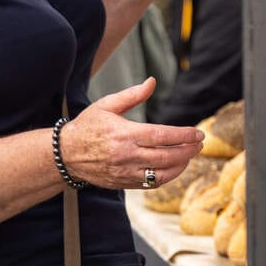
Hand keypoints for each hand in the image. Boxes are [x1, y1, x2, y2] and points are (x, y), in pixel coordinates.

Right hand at [59, 79, 204, 189]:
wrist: (65, 154)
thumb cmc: (87, 126)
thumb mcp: (106, 105)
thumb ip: (132, 95)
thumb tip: (152, 81)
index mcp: (124, 134)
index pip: (162, 136)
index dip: (183, 136)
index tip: (198, 133)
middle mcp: (126, 156)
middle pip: (166, 157)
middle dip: (188, 151)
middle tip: (199, 144)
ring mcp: (125, 172)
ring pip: (161, 174)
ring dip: (181, 165)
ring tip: (190, 155)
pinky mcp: (123, 183)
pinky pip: (151, 184)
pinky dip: (167, 176)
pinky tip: (175, 167)